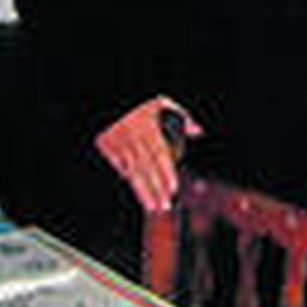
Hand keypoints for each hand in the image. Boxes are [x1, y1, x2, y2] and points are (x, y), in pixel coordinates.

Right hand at [94, 97, 201, 213]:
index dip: (166, 173)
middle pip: (147, 169)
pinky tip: (139, 194)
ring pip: (133, 173)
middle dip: (156, 189)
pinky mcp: (109, 150)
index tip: (173, 188)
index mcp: (148, 128)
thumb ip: (182, 117)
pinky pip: (121, 170)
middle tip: (166, 205)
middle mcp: (134, 139)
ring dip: (144, 192)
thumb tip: (197, 130)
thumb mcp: (162, 103)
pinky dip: (130, 182)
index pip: (159, 154)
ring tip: (153, 207)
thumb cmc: (140, 101)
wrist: (112, 99)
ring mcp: (120, 146)